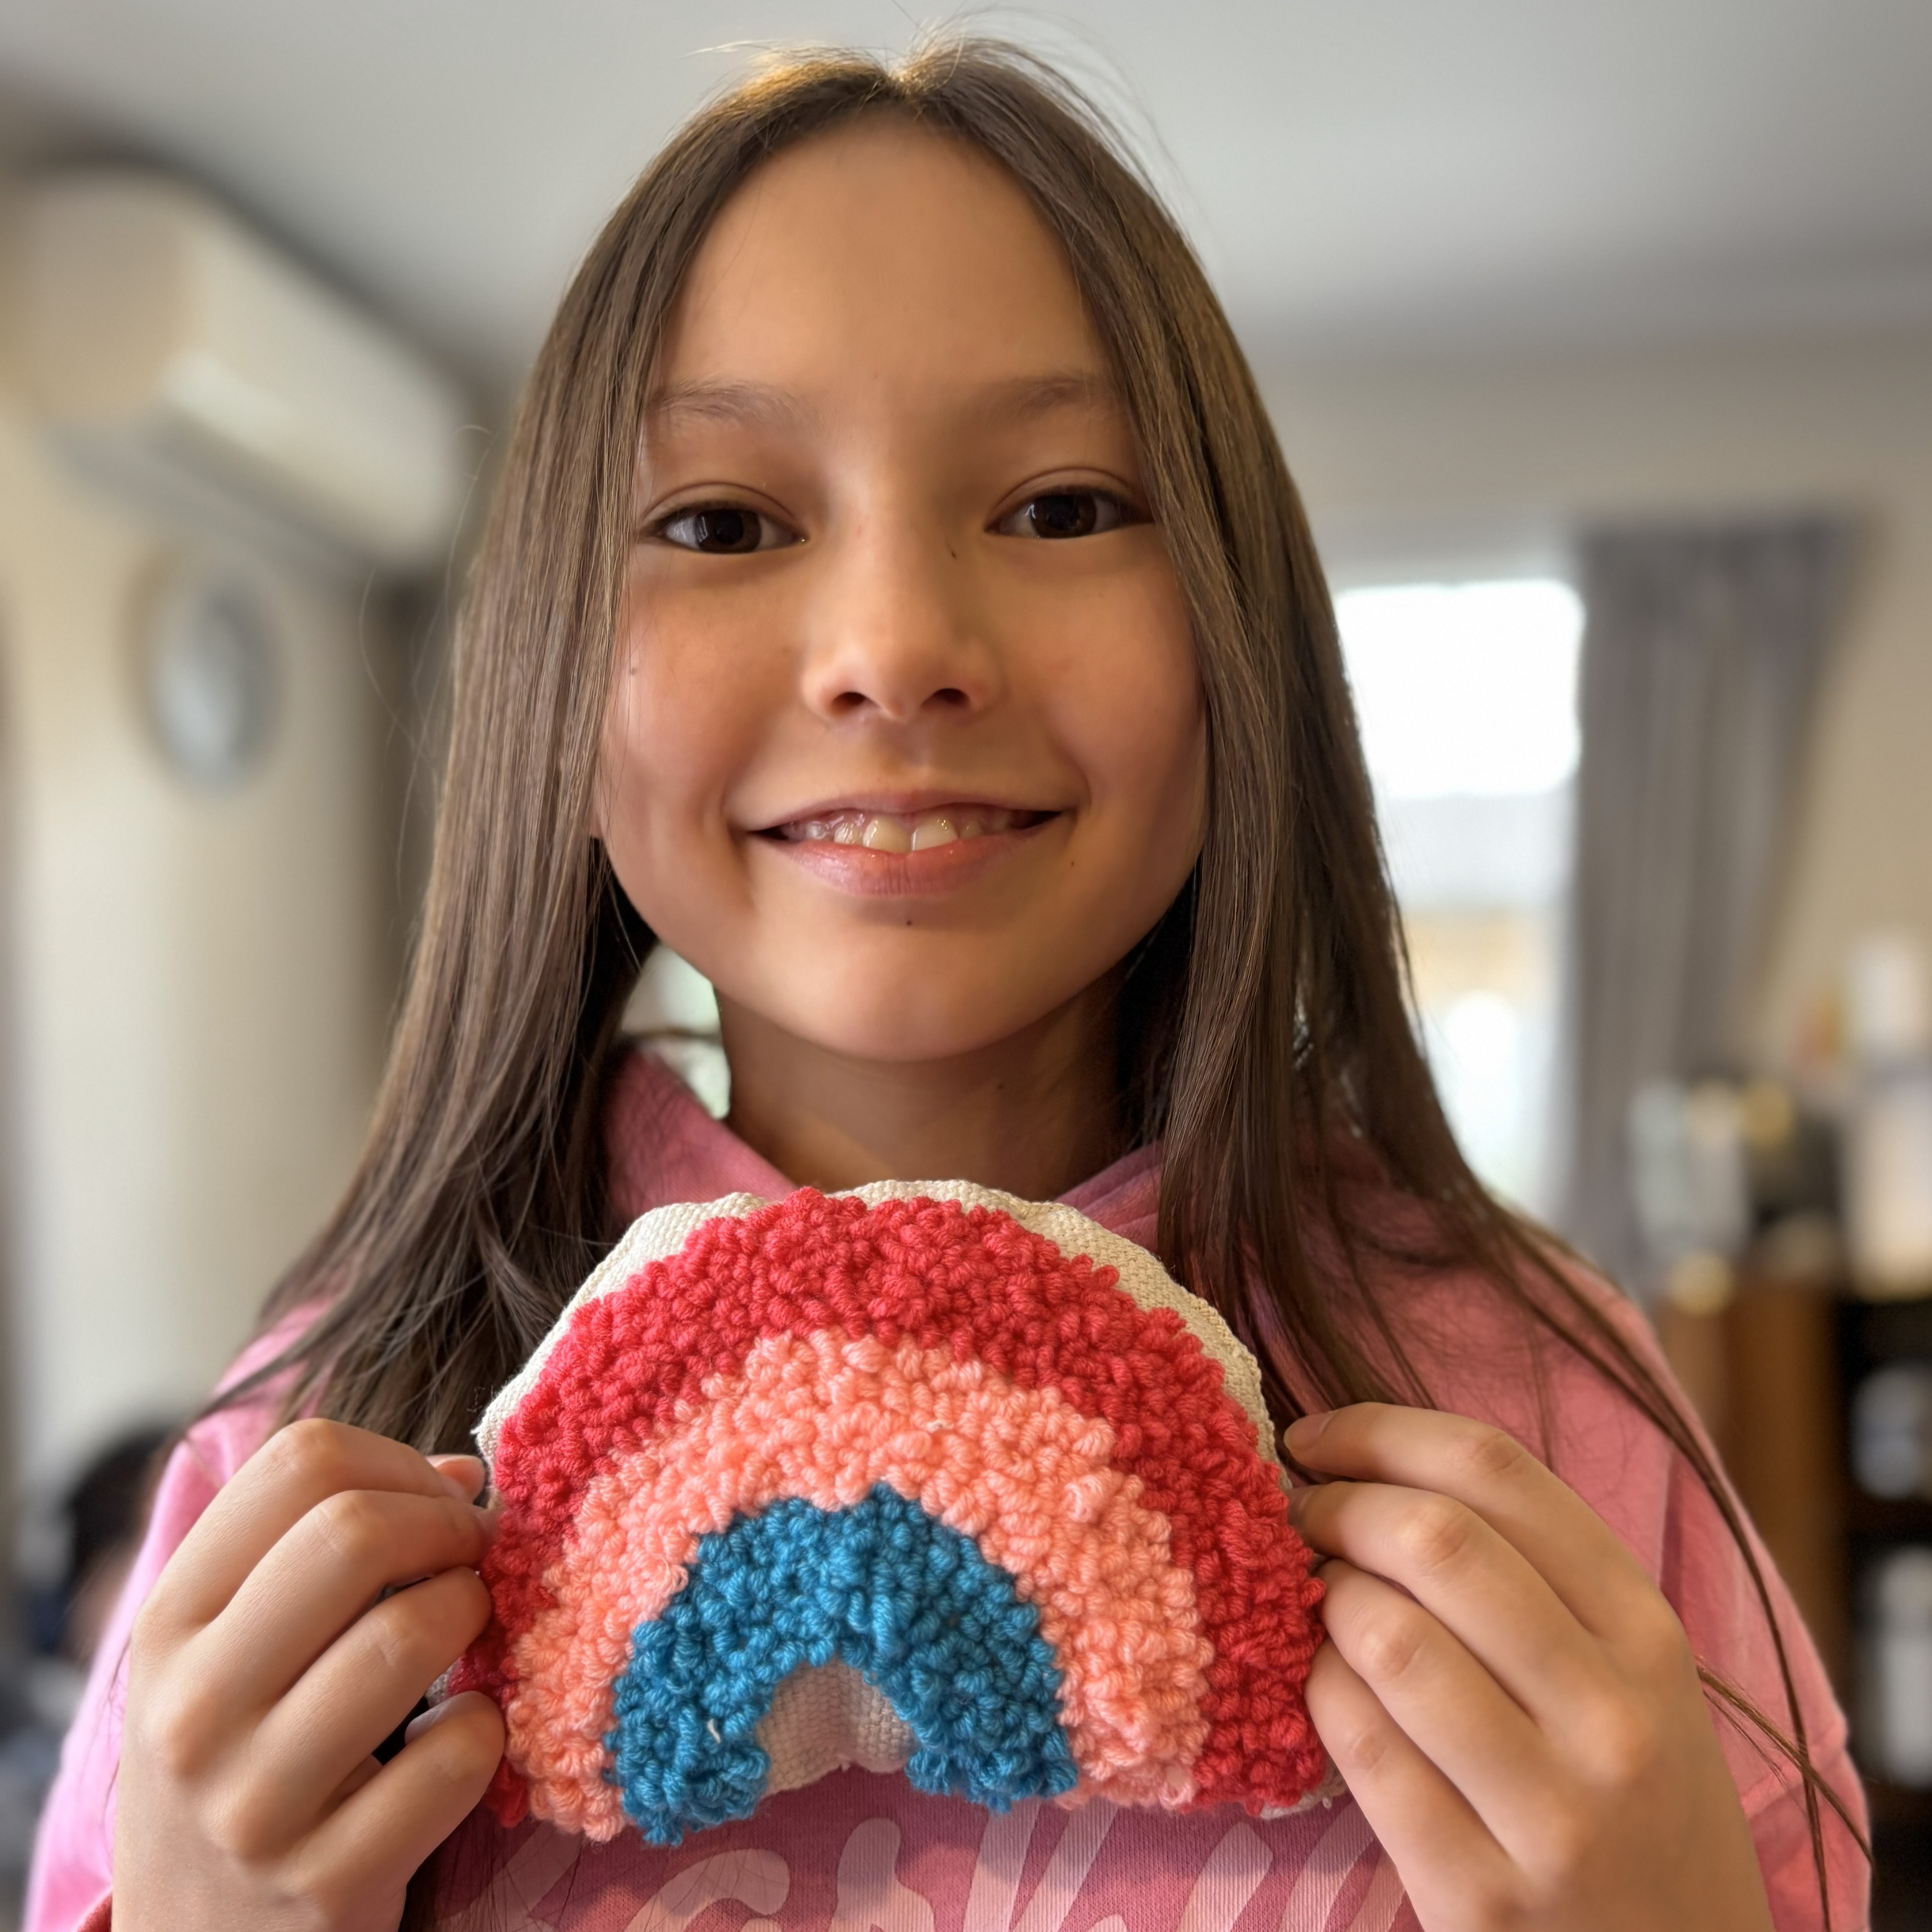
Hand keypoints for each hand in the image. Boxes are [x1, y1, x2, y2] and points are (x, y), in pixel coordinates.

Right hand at [114, 1419, 504, 1930]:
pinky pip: (459, 1756)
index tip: (433, 1500)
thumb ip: (324, 1541)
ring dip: (472, 1613)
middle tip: (469, 1555)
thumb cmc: (244, 1753)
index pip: (299, 1463)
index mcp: (168, 1624)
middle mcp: (192, 1709)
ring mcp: (254, 1805)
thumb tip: (461, 1475)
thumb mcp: (236, 1644)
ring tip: (465, 1630)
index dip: (397, 1462)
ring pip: (411, 1635)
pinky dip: (486, 1729)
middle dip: (447, 1526)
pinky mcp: (328, 1882)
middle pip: (357, 1532)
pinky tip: (458, 1737)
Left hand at [1284, 1404, 1773, 1931]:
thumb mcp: (1627, 1674)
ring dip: (1322, 1601)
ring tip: (1318, 1606)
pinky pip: (1358, 1745)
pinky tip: (1323, 1688)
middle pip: (1434, 1540)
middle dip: (1338, 1506)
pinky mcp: (1479, 1895)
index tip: (1315, 1435)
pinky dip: (1316, 1693)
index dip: (1380, 1431)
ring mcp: (1552, 1815)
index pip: (1497, 1473)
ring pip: (1385, 1637)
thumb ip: (1529, 1572)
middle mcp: (1612, 1716)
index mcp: (1648, 1633)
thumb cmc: (1630, 1799)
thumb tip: (1369, 1464)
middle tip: (1301, 1516)